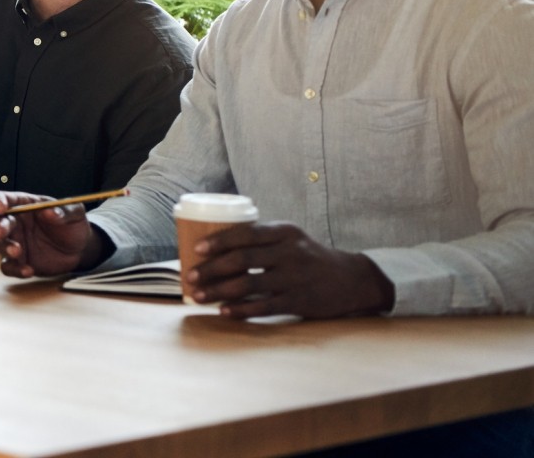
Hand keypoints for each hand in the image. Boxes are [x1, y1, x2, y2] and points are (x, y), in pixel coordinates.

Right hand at [0, 191, 94, 277]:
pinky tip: (28, 270)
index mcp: (24, 204)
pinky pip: (8, 266)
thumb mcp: (75, 213)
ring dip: (3, 247)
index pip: (3, 198)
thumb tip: (50, 211)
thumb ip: (64, 211)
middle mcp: (15, 222)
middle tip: (2, 233)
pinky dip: (15, 269)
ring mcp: (14, 242)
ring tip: (16, 252)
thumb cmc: (73, 225)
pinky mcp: (18, 261)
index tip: (0, 208)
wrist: (79, 250)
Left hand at [187, 221, 394, 318]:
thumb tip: (216, 247)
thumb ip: (262, 240)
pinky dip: (241, 309)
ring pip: (249, 283)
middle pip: (242, 258)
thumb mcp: (291, 239)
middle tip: (190, 276)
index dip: (218, 241)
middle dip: (211, 268)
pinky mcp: (300, 301)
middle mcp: (290, 252)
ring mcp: (295, 277)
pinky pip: (264, 306)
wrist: (352, 280)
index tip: (196, 249)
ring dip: (219, 291)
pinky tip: (224, 312)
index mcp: (284, 232)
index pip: (245, 233)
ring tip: (199, 296)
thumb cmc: (310, 257)